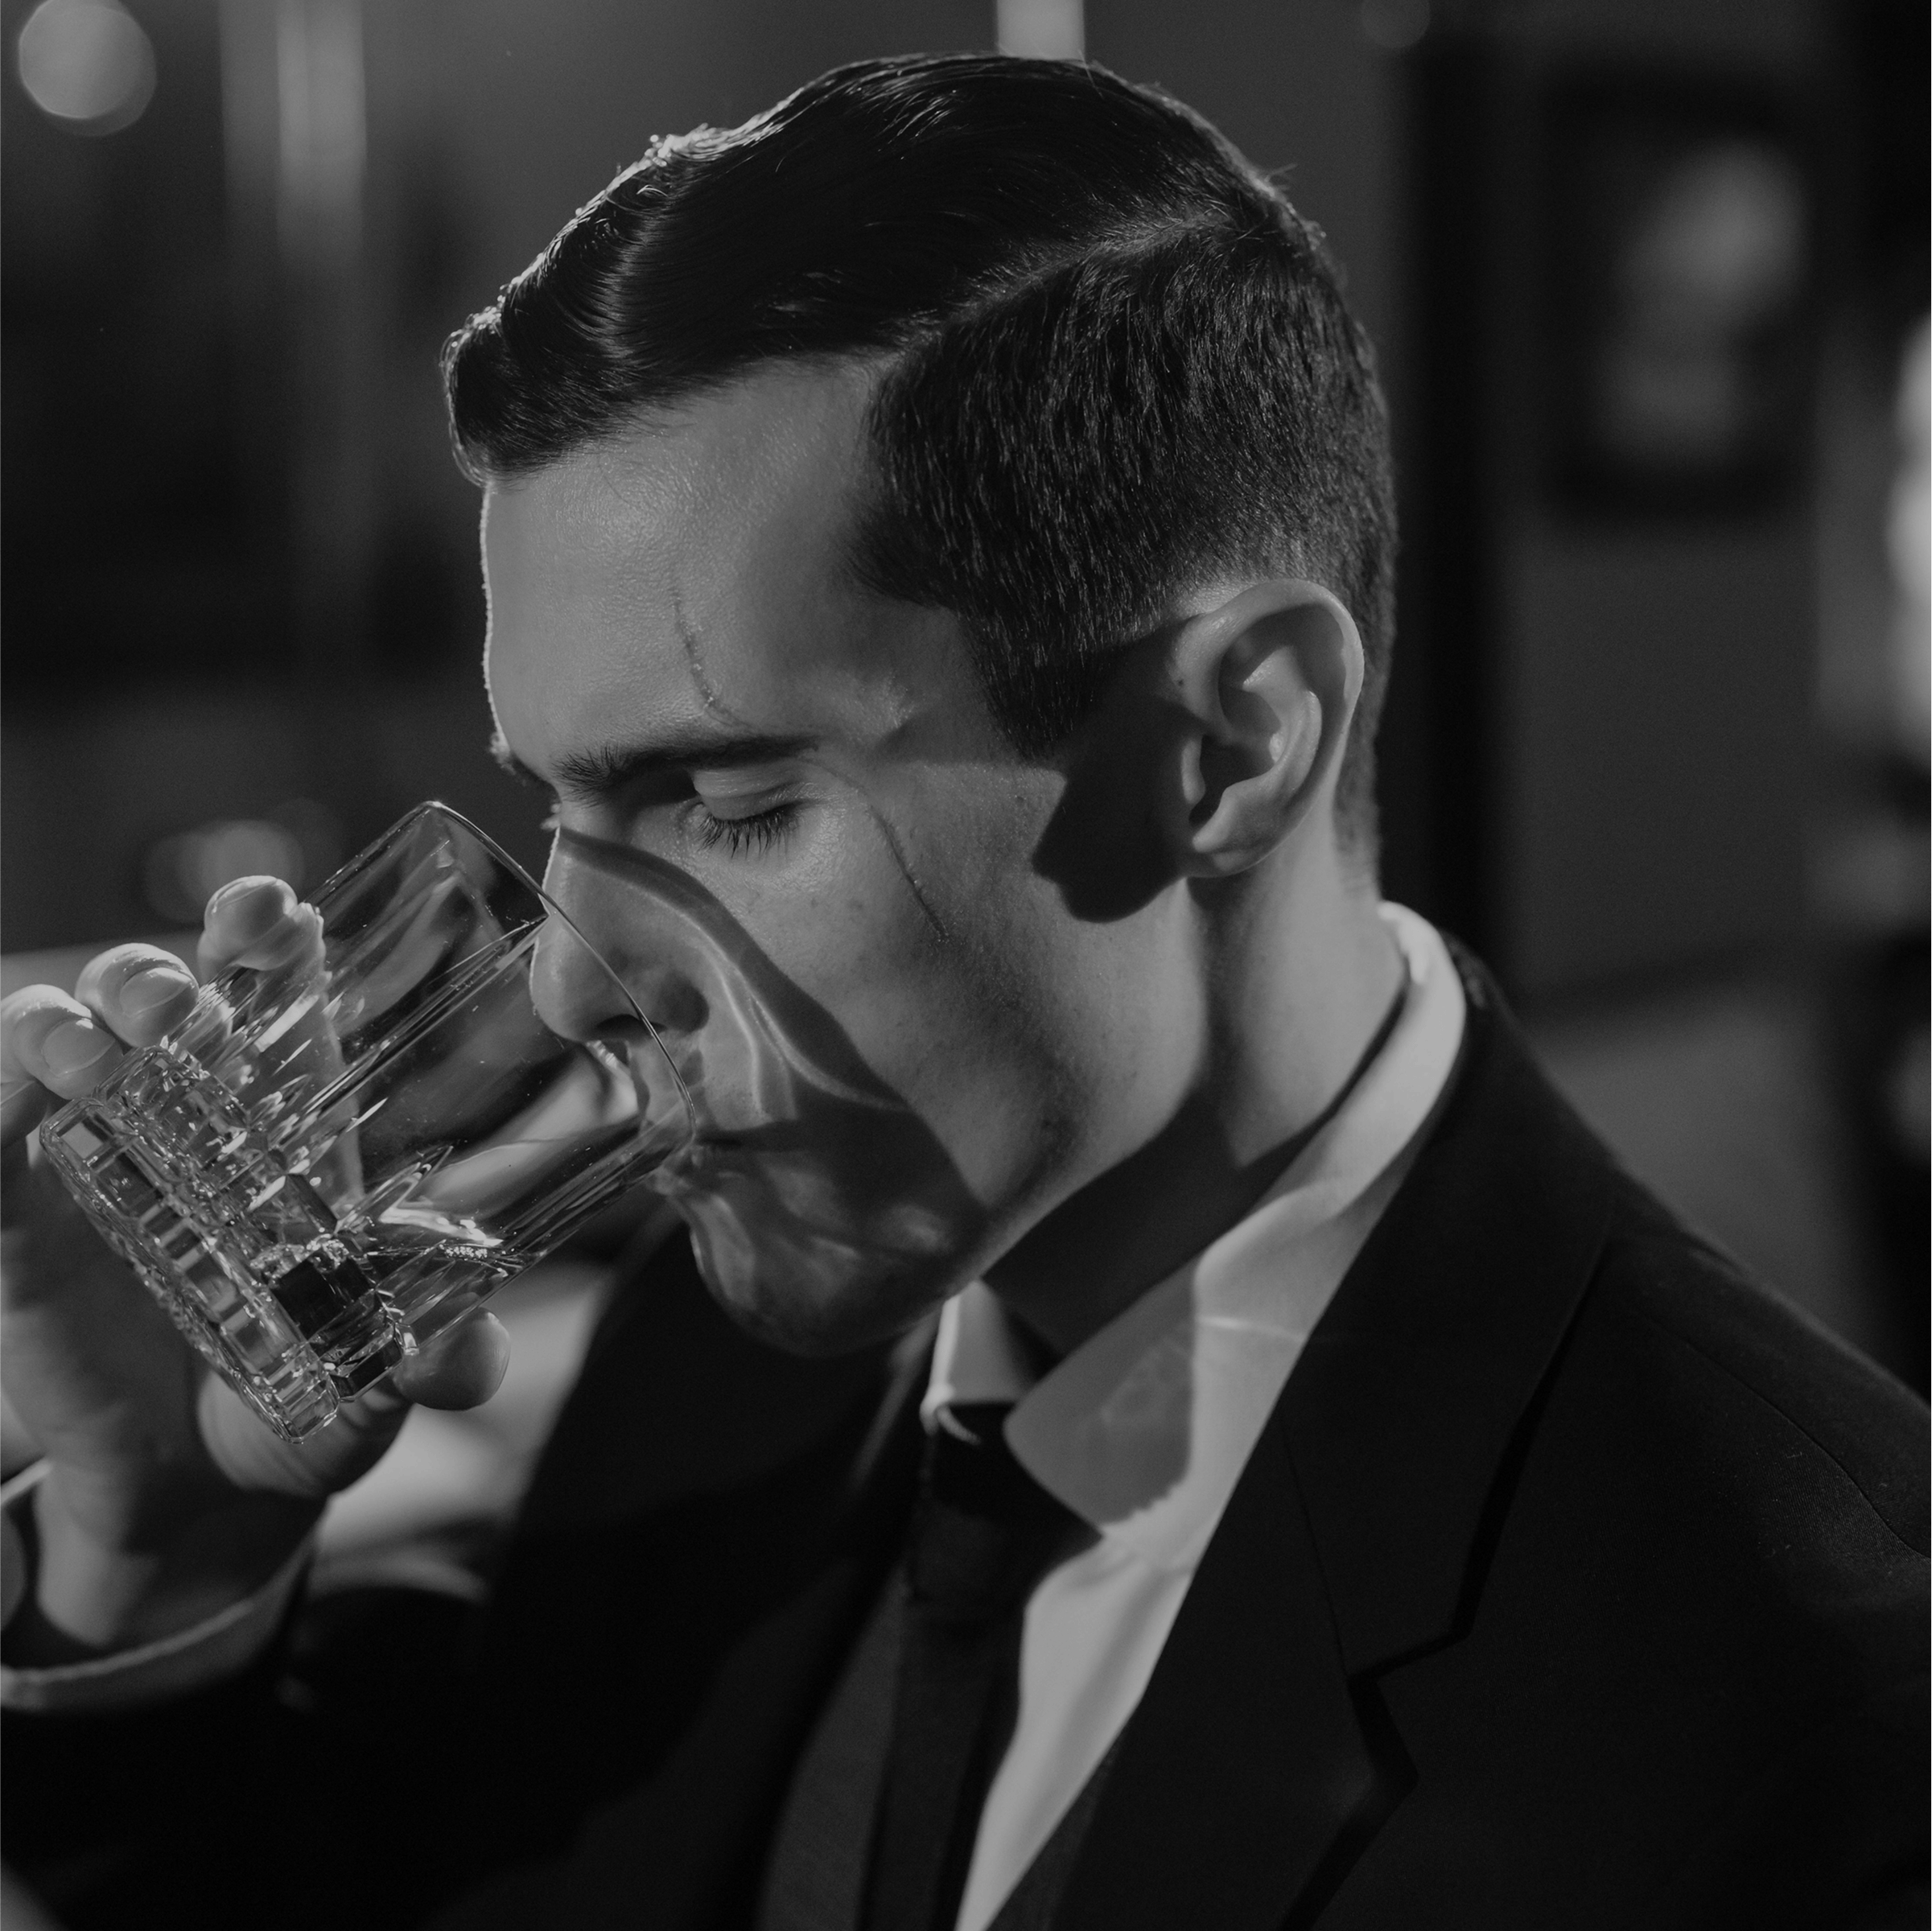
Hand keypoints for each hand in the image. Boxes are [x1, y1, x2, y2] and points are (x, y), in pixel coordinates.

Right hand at [0, 879, 510, 1656]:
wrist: (201, 1488)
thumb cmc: (309, 1397)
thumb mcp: (382, 1376)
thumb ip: (436, 1361)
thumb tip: (471, 1359)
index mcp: (289, 1119)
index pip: (275, 987)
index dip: (265, 930)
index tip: (270, 910)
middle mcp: (188, 1112)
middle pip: (163, 987)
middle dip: (163, 972)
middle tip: (183, 1012)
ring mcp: (97, 1152)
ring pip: (63, 1031)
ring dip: (73, 1020)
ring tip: (103, 1060)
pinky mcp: (21, 1210)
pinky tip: (23, 1089)